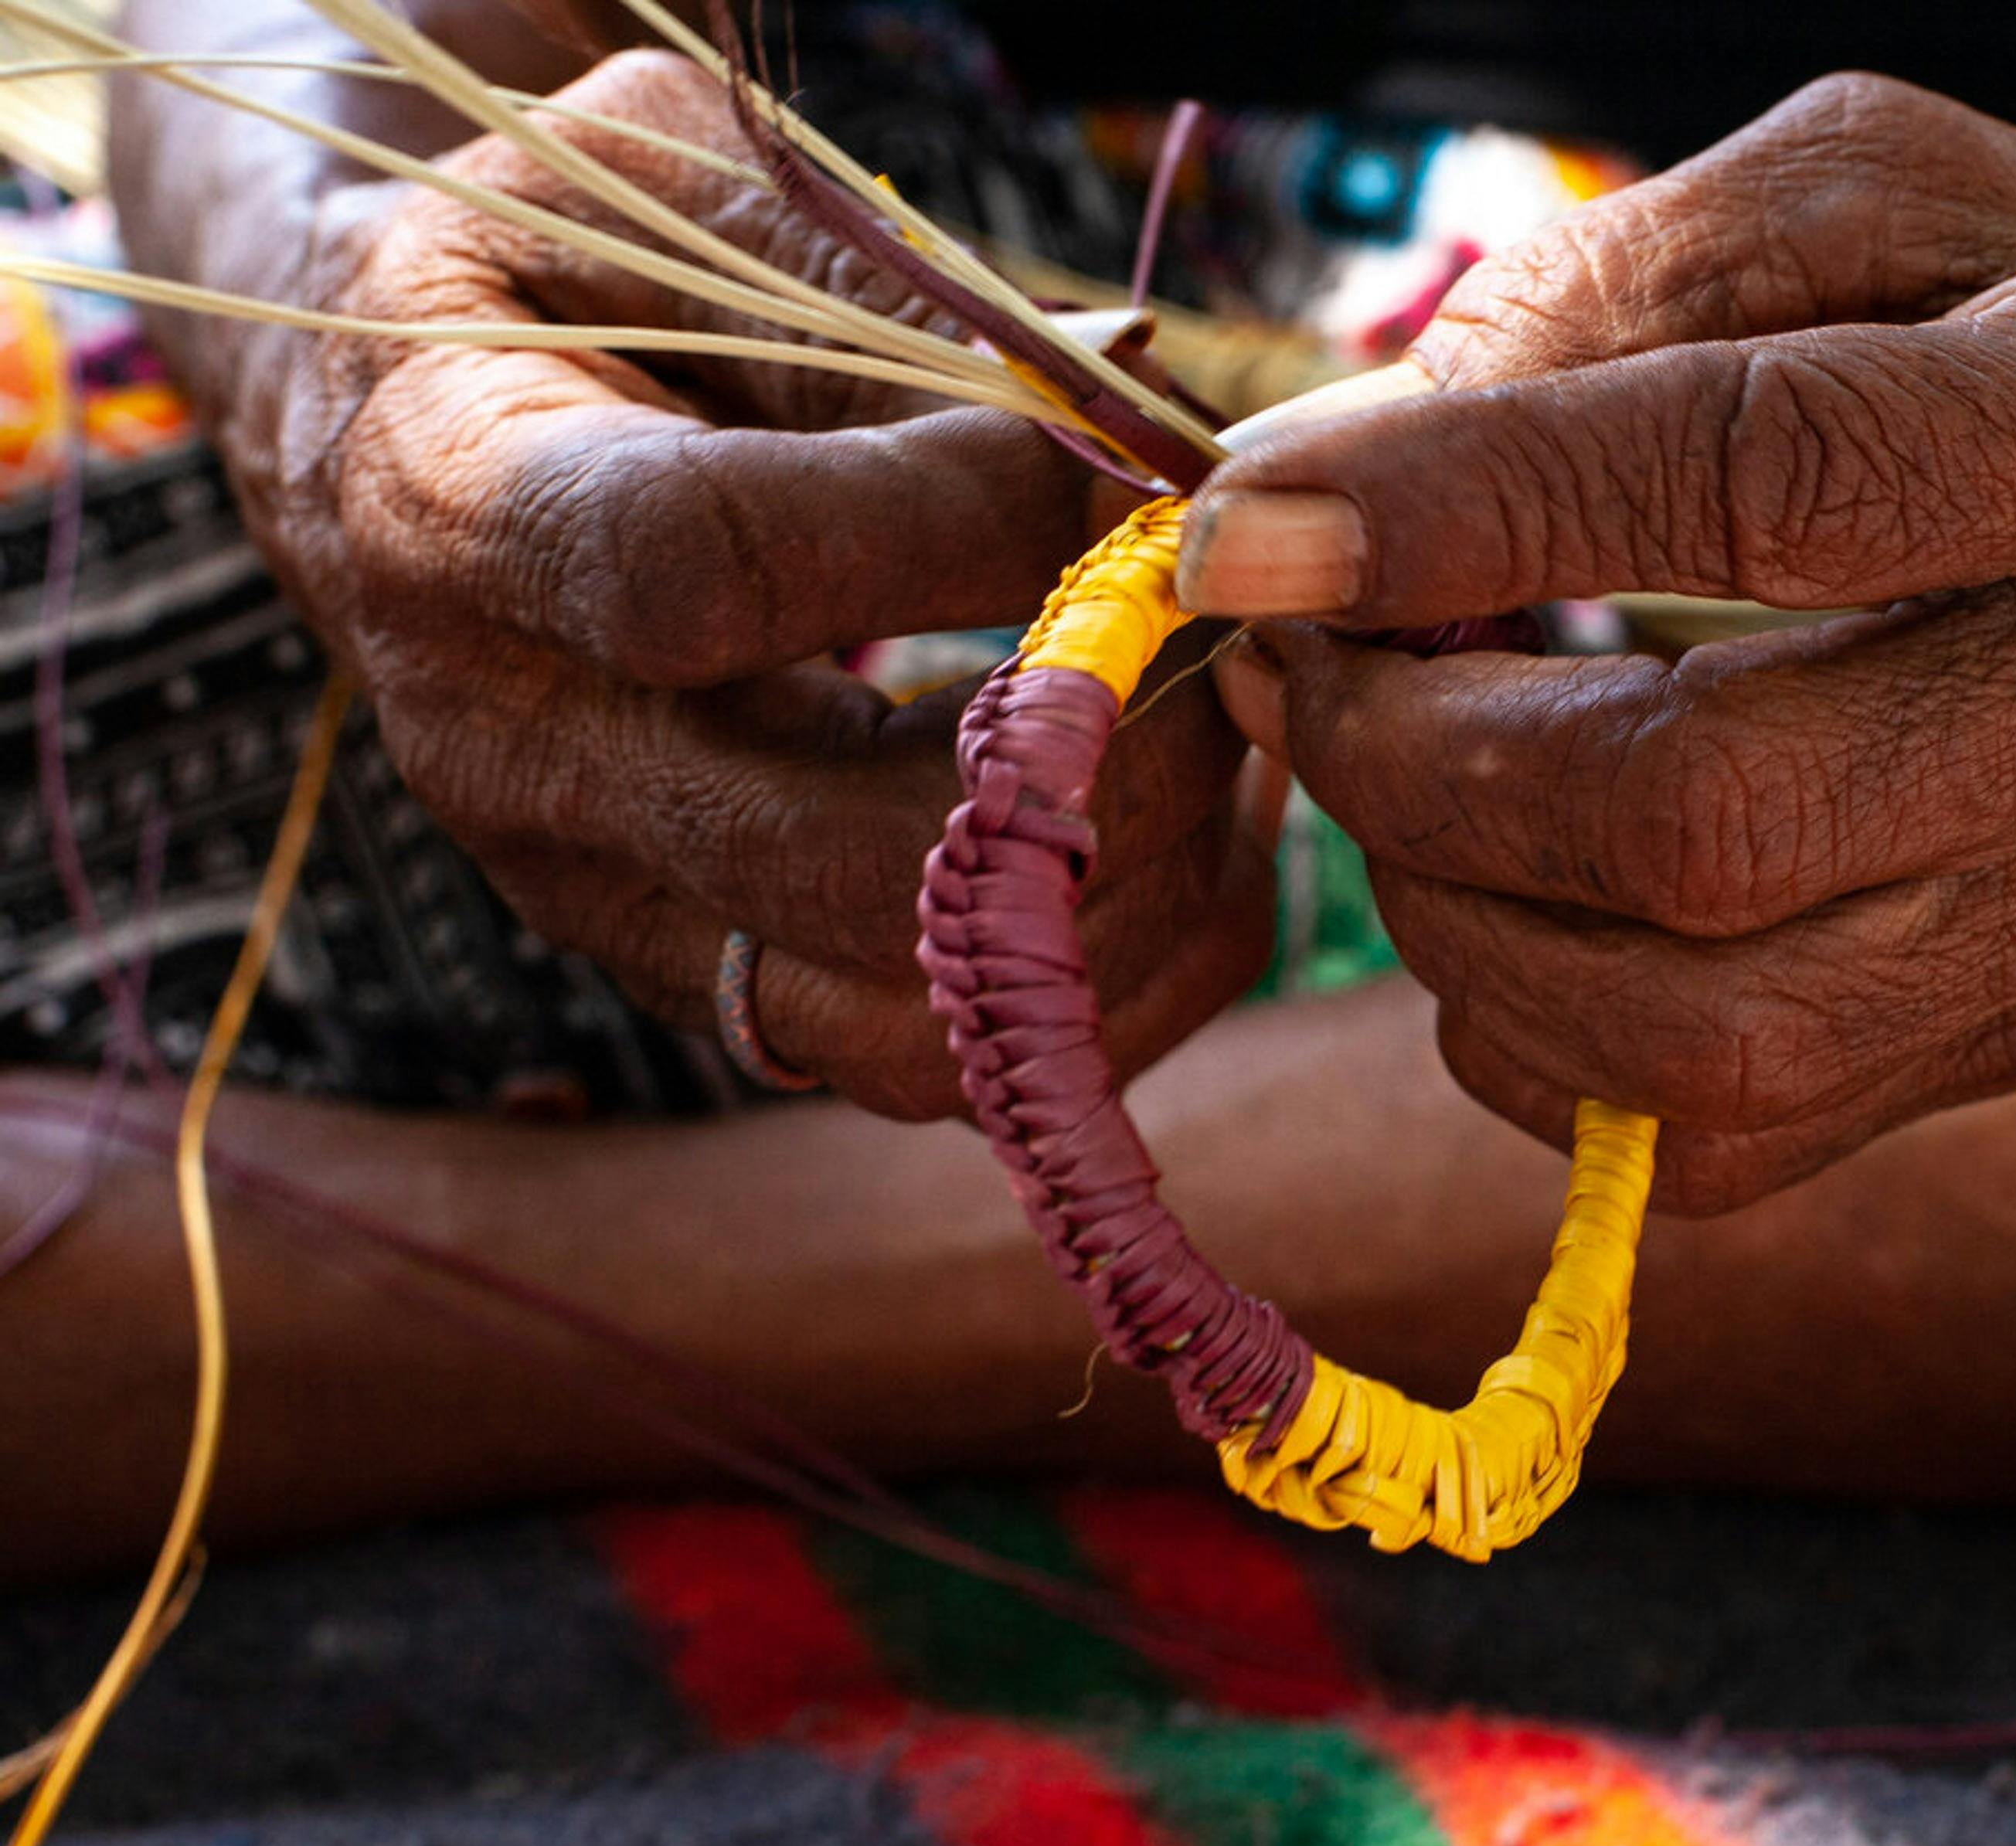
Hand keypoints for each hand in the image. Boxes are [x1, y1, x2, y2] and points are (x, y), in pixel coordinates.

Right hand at [202, 49, 1265, 1112]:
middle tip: (1211, 626)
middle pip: (854, 874)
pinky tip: (1174, 813)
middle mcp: (523, 760)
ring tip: (1209, 718)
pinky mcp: (708, 990)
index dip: (949, 527)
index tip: (1106, 461)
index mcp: (466, 507)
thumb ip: (888, 310)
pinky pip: (952, 1066)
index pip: (702, 578)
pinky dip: (1118, 962)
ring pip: (920, 1028)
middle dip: (1105, 759)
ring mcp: (614, 910)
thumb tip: (1131, 403)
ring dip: (1131, 888)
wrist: (386, 440)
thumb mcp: (667, 191)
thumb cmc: (552, 280)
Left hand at [1180, 74, 2015, 1207]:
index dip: (1468, 514)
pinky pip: (1732, 1139)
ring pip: (1699, 1033)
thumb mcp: (1920, 186)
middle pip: (1702, 821)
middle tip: (1314, 675)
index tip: (1253, 525)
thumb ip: (1646, 262)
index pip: (1763, 485)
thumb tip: (1384, 446)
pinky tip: (1513, 914)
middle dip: (1416, 761)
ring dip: (1455, 923)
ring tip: (1396, 788)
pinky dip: (1544, 1052)